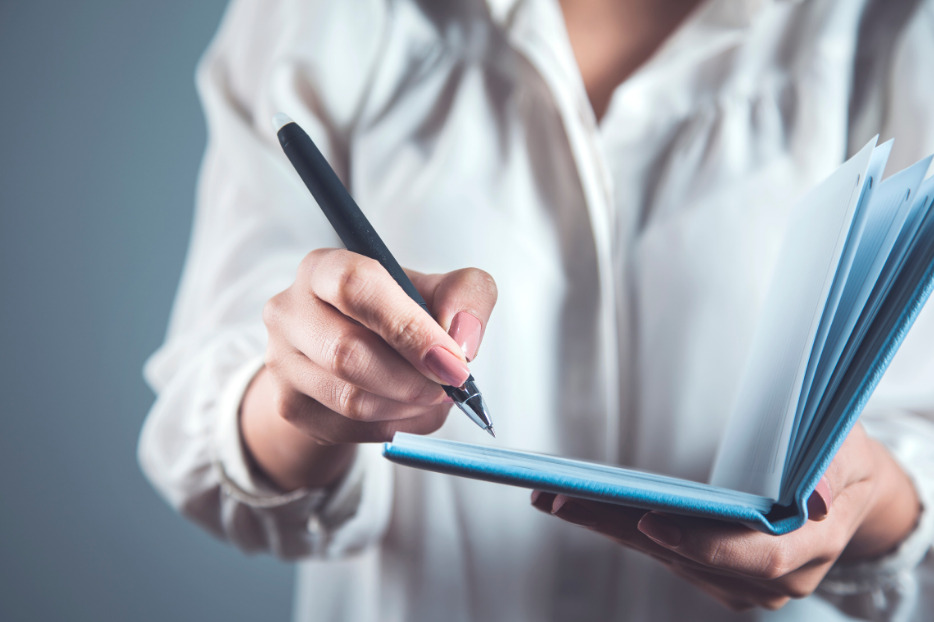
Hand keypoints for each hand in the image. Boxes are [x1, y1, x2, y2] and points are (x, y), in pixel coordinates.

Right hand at [242, 248, 496, 490]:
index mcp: (324, 268)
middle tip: (452, 386)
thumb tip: (462, 337)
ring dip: (408, 406)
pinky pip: (348, 428)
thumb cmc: (400, 314)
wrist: (358, 356)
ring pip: (350, 399)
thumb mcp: (441, 291)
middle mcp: (289, 310)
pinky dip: (393, 426)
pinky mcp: (288, 406)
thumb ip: (467, 296)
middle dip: (413, 378)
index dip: (408, 327)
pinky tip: (410, 410)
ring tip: (435, 396)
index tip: (452, 359)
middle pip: (348, 353)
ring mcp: (281, 362)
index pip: (355, 287)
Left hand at [533, 423, 919, 610]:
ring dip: (610, 529)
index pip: (755, 557)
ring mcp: (747, 583)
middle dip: (622, 529)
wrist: (851, 493)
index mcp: (812, 547)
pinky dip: (624, 532)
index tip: (651, 521)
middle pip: (691, 559)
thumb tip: (818, 498)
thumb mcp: (846, 450)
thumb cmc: (843, 462)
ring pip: (669, 559)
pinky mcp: (721, 576)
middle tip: (562, 501)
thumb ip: (832, 469)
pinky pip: (668, 556)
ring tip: (557, 499)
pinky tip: (588, 511)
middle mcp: (779, 577)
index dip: (703, 543)